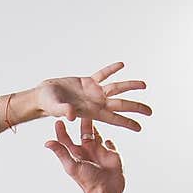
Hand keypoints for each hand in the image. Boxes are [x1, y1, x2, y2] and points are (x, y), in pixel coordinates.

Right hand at [36, 61, 151, 131]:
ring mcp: (92, 92)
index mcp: (91, 111)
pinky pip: (102, 75)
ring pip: (116, 88)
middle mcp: (95, 102)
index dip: (127, 122)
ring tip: (144, 85)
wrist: (42, 97)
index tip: (140, 127)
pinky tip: (122, 65)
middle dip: (135, 107)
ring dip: (130, 86)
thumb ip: (64, 111)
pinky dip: (111, 70)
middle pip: (120, 104)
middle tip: (150, 111)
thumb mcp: (55, 108)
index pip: (113, 118)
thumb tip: (71, 115)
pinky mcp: (87, 82)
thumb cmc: (47, 105)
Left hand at [44, 116, 125, 192]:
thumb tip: (47, 142)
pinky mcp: (112, 153)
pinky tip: (108, 135)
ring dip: (95, 126)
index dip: (62, 130)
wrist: (106, 189)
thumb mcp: (72, 165)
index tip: (58, 119)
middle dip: (82, 121)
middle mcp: (87, 151)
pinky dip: (109, 140)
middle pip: (83, 133)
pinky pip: (110, 144)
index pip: (67, 139)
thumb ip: (61, 152)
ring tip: (94, 112)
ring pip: (96, 135)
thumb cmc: (87, 179)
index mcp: (76, 154)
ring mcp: (100, 152)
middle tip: (79, 107)